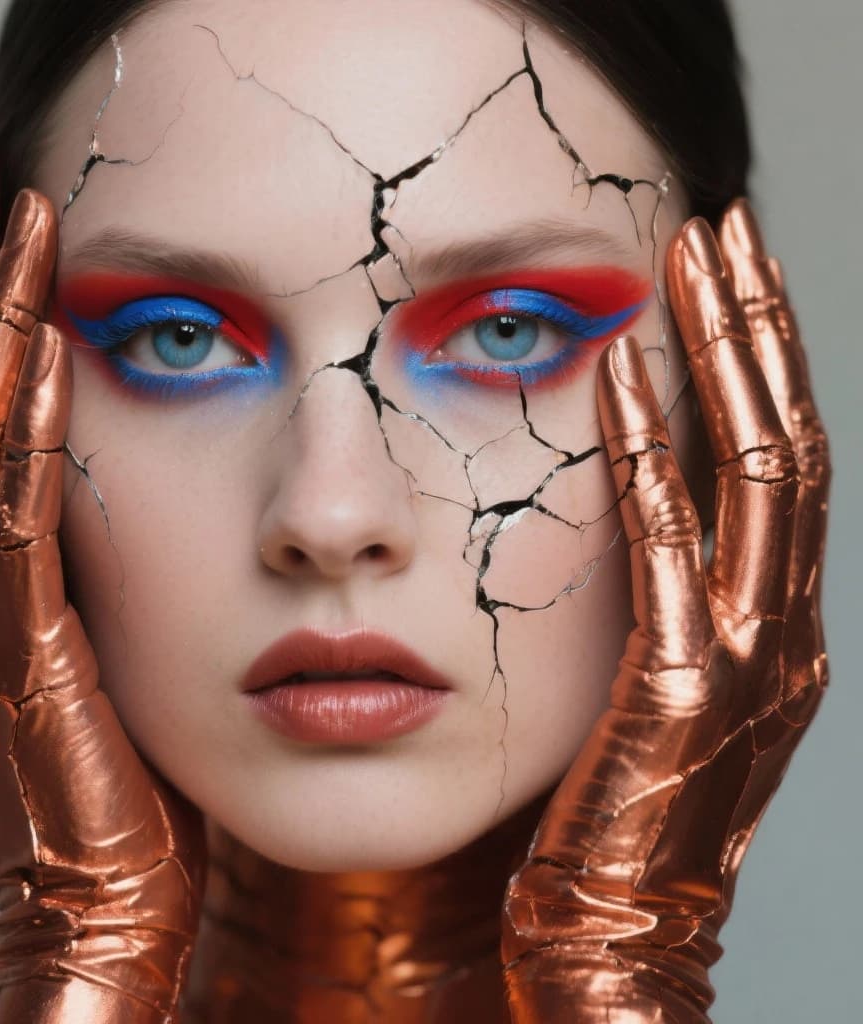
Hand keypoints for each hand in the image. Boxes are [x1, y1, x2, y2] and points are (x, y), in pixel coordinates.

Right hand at [0, 154, 205, 1022]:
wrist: (104, 885)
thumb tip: (140, 478)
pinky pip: (12, 516)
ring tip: (12, 223)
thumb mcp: (118, 639)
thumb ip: (107, 562)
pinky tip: (46, 349)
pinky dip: (22, 426)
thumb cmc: (129, 765)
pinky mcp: (18, 649)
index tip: (17, 217)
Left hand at [500, 204, 829, 1020]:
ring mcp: (751, 653)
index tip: (720, 271)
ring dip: (731, 357)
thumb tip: (629, 507)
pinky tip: (617, 372)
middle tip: (725, 224)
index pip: (777, 457)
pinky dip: (652, 450)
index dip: (759, 359)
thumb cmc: (612, 801)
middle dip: (758, 328)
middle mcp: (783, 623)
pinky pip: (671, 542)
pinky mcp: (685, 685)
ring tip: (699, 257)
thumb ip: (658, 595)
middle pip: (788, 438)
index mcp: (772, 619)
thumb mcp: (650, 682)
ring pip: (762, 470)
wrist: (613, 927)